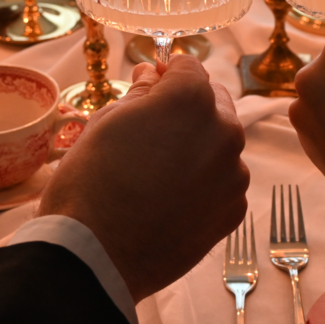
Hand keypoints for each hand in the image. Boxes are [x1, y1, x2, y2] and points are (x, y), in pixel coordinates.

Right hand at [39, 56, 248, 302]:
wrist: (95, 256)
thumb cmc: (91, 183)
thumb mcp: (106, 122)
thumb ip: (140, 93)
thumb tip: (152, 75)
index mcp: (190, 99)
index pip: (188, 67)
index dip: (166, 74)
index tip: (150, 86)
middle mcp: (223, 130)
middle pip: (213, 102)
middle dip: (187, 108)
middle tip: (151, 133)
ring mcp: (233, 173)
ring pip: (220, 144)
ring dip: (198, 147)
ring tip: (158, 173)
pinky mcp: (234, 210)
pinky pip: (223, 182)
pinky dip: (205, 184)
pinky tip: (171, 199)